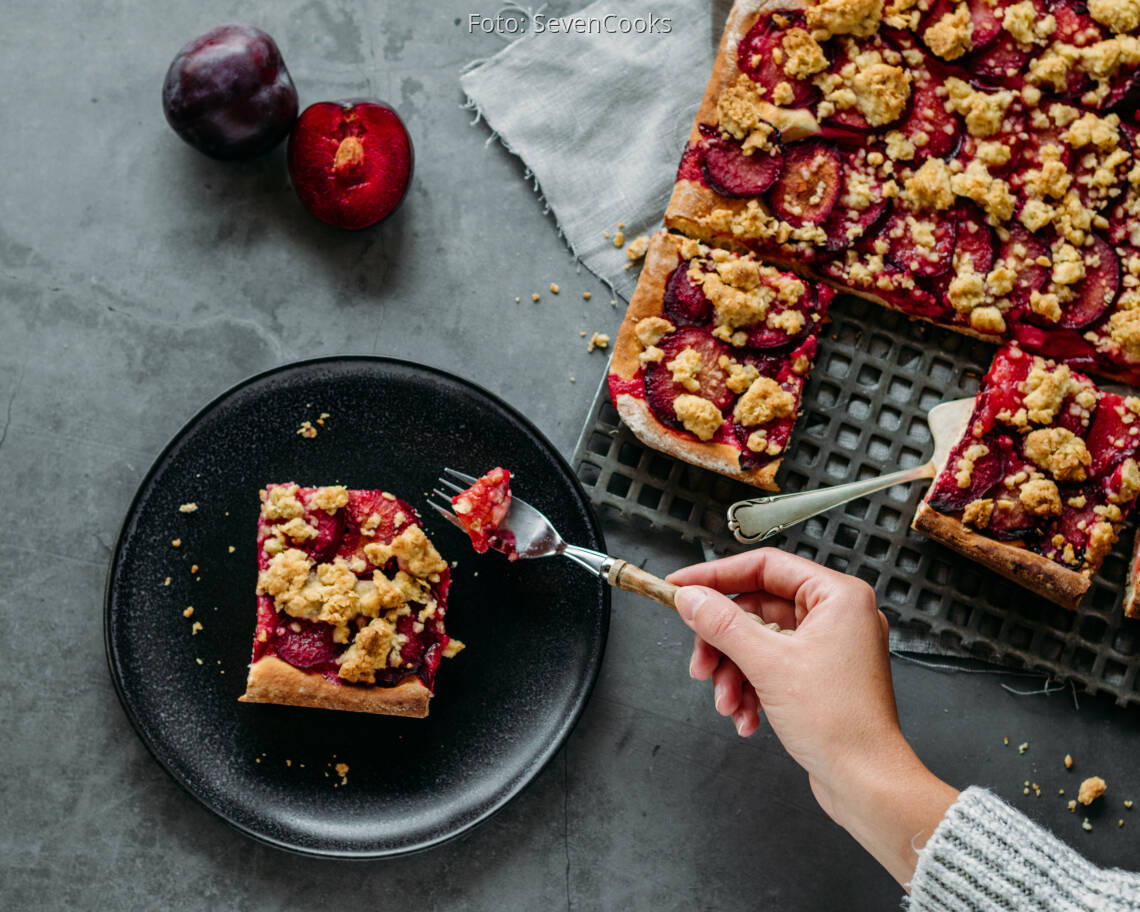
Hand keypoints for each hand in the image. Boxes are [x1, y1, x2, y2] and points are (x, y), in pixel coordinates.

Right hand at [666, 549, 957, 885]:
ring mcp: (829, 647)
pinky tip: (746, 717)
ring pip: (759, 642)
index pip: (765, 566)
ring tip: (727, 703)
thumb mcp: (768, 664)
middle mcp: (837, 616)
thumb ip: (723, 624)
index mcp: (838, 596)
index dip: (716, 576)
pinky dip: (751, 689)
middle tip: (701, 664)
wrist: (866, 783)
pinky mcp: (820, 677)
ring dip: (734, 673)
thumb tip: (691, 598)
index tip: (681, 587)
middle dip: (724, 643)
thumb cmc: (841, 724)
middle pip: (756, 609)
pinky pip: (771, 667)